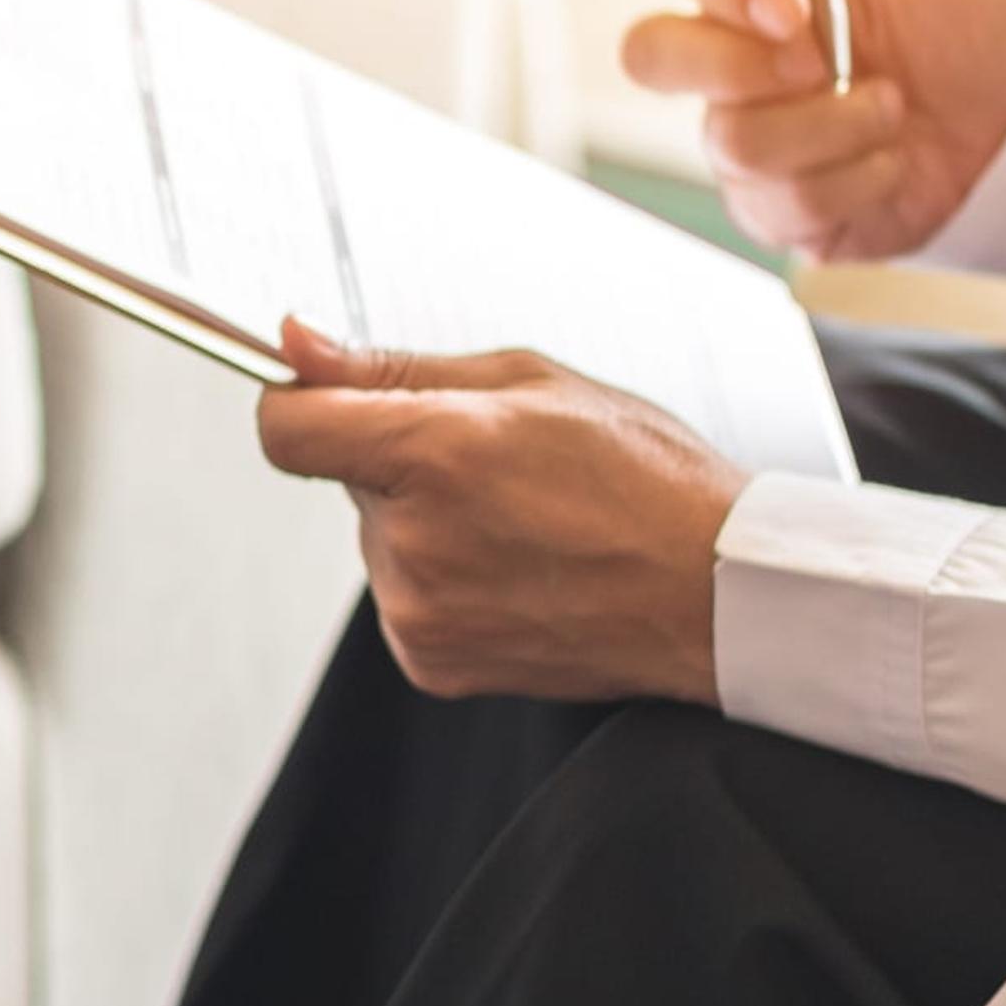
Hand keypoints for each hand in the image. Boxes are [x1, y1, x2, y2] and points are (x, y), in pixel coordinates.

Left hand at [256, 324, 753, 703]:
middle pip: (346, 479)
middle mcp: (413, 541)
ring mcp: (417, 611)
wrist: (720, 595)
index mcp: (435, 454)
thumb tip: (296, 345)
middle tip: (497, 466)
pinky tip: (520, 571)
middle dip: (399, 460)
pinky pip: (404, 596)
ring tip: (526, 524)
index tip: (330, 395)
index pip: (285, 429)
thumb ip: (394, 368)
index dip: (301, 402)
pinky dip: (444, 579)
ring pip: (380, 538)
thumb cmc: (646, 477)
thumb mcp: (530, 382)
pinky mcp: (429, 661)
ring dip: (426, 521)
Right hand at [621, 0, 1005, 261]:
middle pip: (650, 54)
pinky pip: (774, 206)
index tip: (797, 10)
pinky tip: (894, 163)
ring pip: (728, 140)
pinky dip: (853, 182)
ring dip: (831, 128)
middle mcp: (738, 56)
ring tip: (894, 113)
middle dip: (734, 68)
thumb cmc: (978, 9)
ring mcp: (751, 133)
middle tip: (816, 66)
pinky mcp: (781, 207)